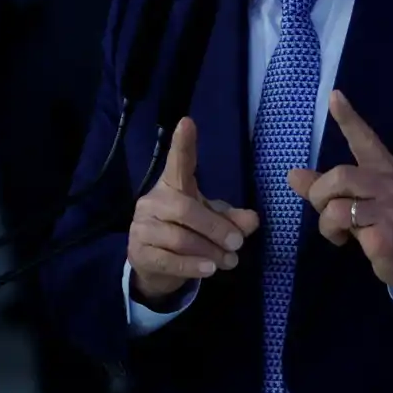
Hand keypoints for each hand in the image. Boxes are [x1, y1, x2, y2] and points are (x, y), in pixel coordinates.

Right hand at [127, 117, 260, 301]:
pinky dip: (192, 266)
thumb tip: (252, 221)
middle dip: (215, 228)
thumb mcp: (213, 222)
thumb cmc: (187, 233)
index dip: (183, 144)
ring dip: (208, 251)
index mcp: (172, 186)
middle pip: (184, 209)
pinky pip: (169, 260)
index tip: (187, 122)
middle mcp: (152, 202)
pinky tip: (209, 270)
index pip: (178, 162)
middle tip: (238, 243)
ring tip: (229, 261)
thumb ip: (233, 220)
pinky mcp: (139, 253)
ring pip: (178, 238)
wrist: (154, 267)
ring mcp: (141, 228)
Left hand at [287, 90, 392, 292]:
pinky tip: (350, 242)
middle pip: (339, 176)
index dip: (349, 119)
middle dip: (320, 194)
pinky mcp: (385, 235)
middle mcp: (391, 185)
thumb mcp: (358, 201)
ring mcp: (391, 210)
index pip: (366, 140)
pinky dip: (336, 236)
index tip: (335, 96)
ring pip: (336, 206)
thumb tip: (292, 175)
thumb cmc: (385, 225)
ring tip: (339, 230)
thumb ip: (327, 188)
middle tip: (324, 209)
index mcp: (386, 170)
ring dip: (326, 222)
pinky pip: (343, 227)